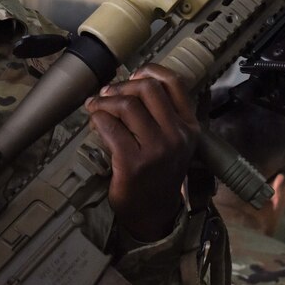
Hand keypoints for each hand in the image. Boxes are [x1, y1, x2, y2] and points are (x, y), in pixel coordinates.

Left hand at [85, 64, 198, 241]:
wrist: (153, 213)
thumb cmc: (158, 175)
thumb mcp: (174, 143)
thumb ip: (163, 115)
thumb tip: (130, 83)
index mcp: (189, 127)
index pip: (174, 83)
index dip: (150, 71)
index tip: (133, 74)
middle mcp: (177, 136)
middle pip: (147, 89)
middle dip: (122, 86)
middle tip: (107, 94)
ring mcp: (157, 150)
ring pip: (126, 105)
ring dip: (104, 102)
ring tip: (96, 108)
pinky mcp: (133, 162)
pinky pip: (110, 126)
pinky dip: (97, 120)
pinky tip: (95, 125)